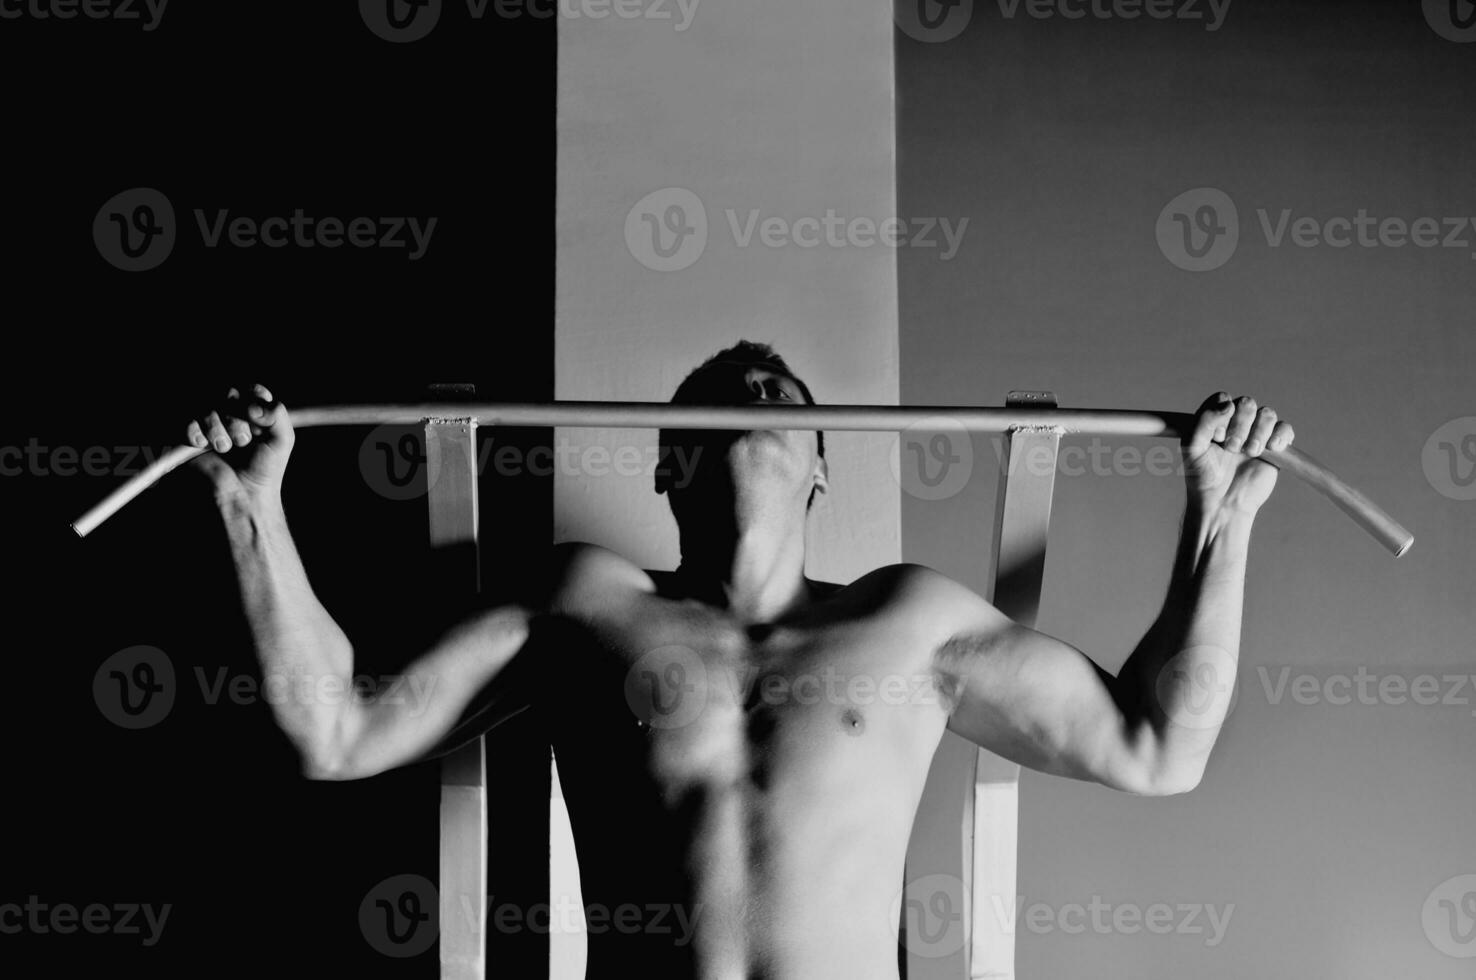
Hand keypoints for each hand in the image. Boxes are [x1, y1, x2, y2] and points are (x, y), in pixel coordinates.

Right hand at [185, 384, 294, 503]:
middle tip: (242, 442)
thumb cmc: (264, 469)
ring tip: (223, 448)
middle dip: (235, 418)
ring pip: (205, 405)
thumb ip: (277, 415)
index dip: (253, 399)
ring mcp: (209, 423)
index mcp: (254, 410)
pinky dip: (193, 430)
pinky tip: (201, 444)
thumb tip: (253, 406)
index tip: (256, 418)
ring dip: (215, 426)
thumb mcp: (282, 440)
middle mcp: (231, 412)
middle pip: (227, 393)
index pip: (251, 389)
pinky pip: (185, 419)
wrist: (243, 495)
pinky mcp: (190, 435)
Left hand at [1182, 392, 1294, 516]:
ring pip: (1267, 414)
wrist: (1222, 503)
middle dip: (1240, 425)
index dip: (1222, 414)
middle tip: (1231, 448)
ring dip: (1258, 432)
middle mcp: (1236, 424)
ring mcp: (1256, 434)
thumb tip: (1229, 403)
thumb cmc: (1202, 476)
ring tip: (1249, 452)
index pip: (1223, 398)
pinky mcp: (1274, 447)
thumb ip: (1204, 420)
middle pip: (1247, 403)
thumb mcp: (1192, 446)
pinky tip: (1272, 448)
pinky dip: (1280, 434)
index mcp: (1215, 420)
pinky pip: (1285, 428)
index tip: (1216, 437)